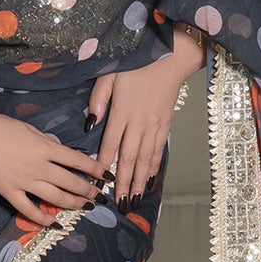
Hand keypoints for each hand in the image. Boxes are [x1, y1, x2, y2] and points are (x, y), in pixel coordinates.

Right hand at [0, 89, 105, 223]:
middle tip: (101, 197)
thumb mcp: (28, 128)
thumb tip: (60, 152)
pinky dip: (44, 219)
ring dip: (74, 204)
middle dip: (89, 191)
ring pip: (56, 198)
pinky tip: (55, 224)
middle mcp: (39, 166)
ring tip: (86, 208)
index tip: (107, 176)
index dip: (96, 170)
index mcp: (45, 147)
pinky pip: (29, 210)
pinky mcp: (8, 192)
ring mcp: (24, 181)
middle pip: (71, 182)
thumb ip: (46, 142)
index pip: (78, 161)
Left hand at [89, 23, 206, 203]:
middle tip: (119, 204)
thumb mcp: (110, 74)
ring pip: (145, 159)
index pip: (110, 144)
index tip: (98, 184)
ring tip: (133, 200)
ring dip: (139, 181)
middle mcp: (138, 123)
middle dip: (123, 183)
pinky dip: (153, 168)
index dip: (103, 165)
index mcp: (122, 111)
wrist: (170, 57)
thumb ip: (98, 98)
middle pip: (129, 158)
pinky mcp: (166, 124)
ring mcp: (154, 125)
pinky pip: (158, 150)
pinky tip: (149, 181)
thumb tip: (89, 123)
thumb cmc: (135, 63)